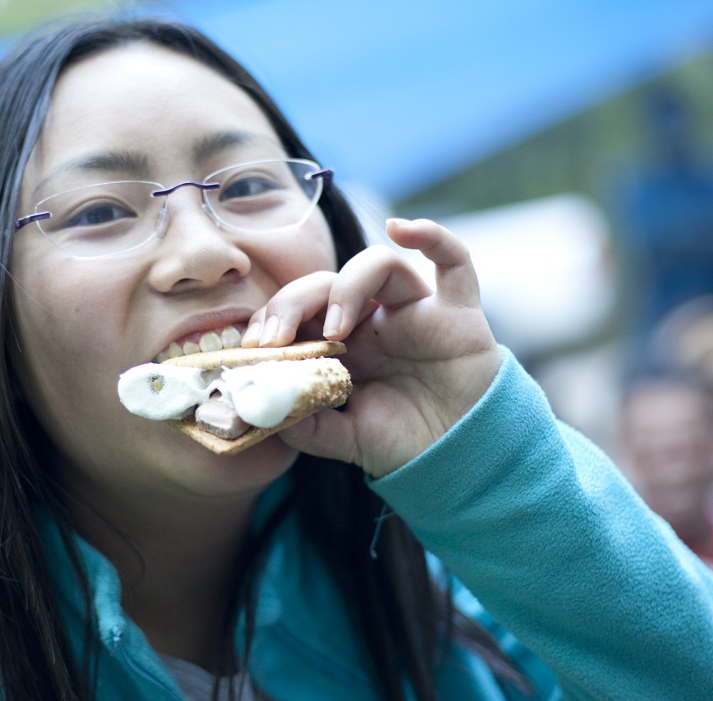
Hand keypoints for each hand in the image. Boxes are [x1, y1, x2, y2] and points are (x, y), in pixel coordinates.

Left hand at [243, 218, 501, 476]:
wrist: (460, 460)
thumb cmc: (404, 443)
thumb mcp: (342, 438)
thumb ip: (304, 425)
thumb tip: (261, 406)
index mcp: (343, 344)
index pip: (299, 310)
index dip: (271, 319)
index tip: (253, 348)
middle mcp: (375, 319)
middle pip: (327, 282)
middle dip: (293, 302)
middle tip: (277, 337)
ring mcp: (416, 310)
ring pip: (379, 264)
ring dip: (349, 286)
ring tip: (335, 329)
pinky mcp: (458, 312)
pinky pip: (453, 260)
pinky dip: (431, 235)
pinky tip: (401, 228)